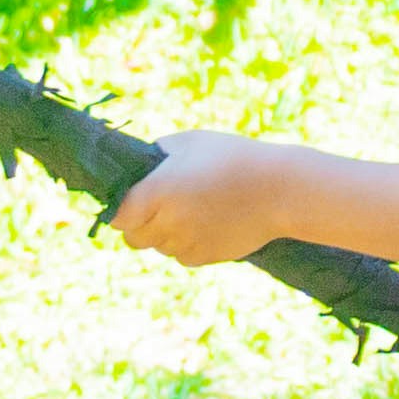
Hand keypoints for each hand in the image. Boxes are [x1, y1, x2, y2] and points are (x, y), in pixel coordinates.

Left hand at [105, 130, 289, 265]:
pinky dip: (184, 244)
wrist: (281, 190)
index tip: (129, 200)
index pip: (118, 216)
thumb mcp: (191, 141)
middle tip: (157, 204)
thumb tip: (138, 164)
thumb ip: (157, 153)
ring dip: (163, 233)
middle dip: (139, 223)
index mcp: (159, 191)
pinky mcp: (205, 257)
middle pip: (133, 237)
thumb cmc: (234, 157)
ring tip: (188, 209)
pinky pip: (181, 255)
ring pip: (157, 247)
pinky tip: (204, 223)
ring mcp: (187, 243)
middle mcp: (169, 222)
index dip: (120, 209)